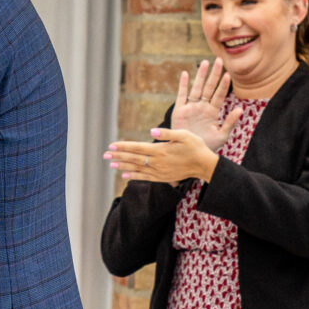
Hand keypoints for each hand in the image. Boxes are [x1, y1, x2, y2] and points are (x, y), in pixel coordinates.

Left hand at [104, 128, 220, 185]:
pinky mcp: (162, 178)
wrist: (204, 165)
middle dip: (118, 156)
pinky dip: (134, 176)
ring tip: (110, 164)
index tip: (111, 146)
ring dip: (122, 166)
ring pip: (137, 168)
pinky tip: (124, 176)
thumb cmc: (195, 147)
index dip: (123, 147)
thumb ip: (167, 133)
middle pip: (134, 159)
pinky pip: (145, 177)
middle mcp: (157, 162)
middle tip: (104, 155)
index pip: (137, 148)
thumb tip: (152, 131)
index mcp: (160, 151)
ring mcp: (159, 171)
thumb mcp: (184, 135)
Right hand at [170, 59, 240, 154]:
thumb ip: (230, 122)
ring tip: (205, 63)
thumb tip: (241, 109)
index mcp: (212, 112)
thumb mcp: (221, 136)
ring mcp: (191, 108)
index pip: (219, 95)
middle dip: (214, 74)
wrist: (188, 154)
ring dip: (200, 76)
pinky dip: (183, 85)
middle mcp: (202, 107)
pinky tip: (186, 74)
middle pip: (209, 87)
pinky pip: (181, 95)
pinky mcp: (179, 111)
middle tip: (219, 60)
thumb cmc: (205, 146)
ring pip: (196, 88)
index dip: (223, 85)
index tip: (228, 75)